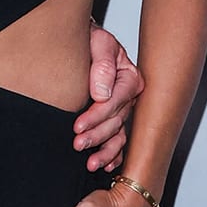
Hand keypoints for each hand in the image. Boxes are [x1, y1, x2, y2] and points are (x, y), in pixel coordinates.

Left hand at [74, 26, 143, 172]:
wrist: (79, 43)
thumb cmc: (88, 40)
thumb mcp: (96, 41)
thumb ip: (102, 62)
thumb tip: (103, 92)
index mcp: (129, 76)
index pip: (116, 101)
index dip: (97, 115)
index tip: (78, 125)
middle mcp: (128, 95)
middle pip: (117, 121)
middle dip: (97, 135)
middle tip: (77, 144)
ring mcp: (121, 109)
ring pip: (119, 135)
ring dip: (105, 151)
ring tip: (90, 163)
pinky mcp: (113, 119)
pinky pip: (118, 142)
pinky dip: (113, 156)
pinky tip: (105, 166)